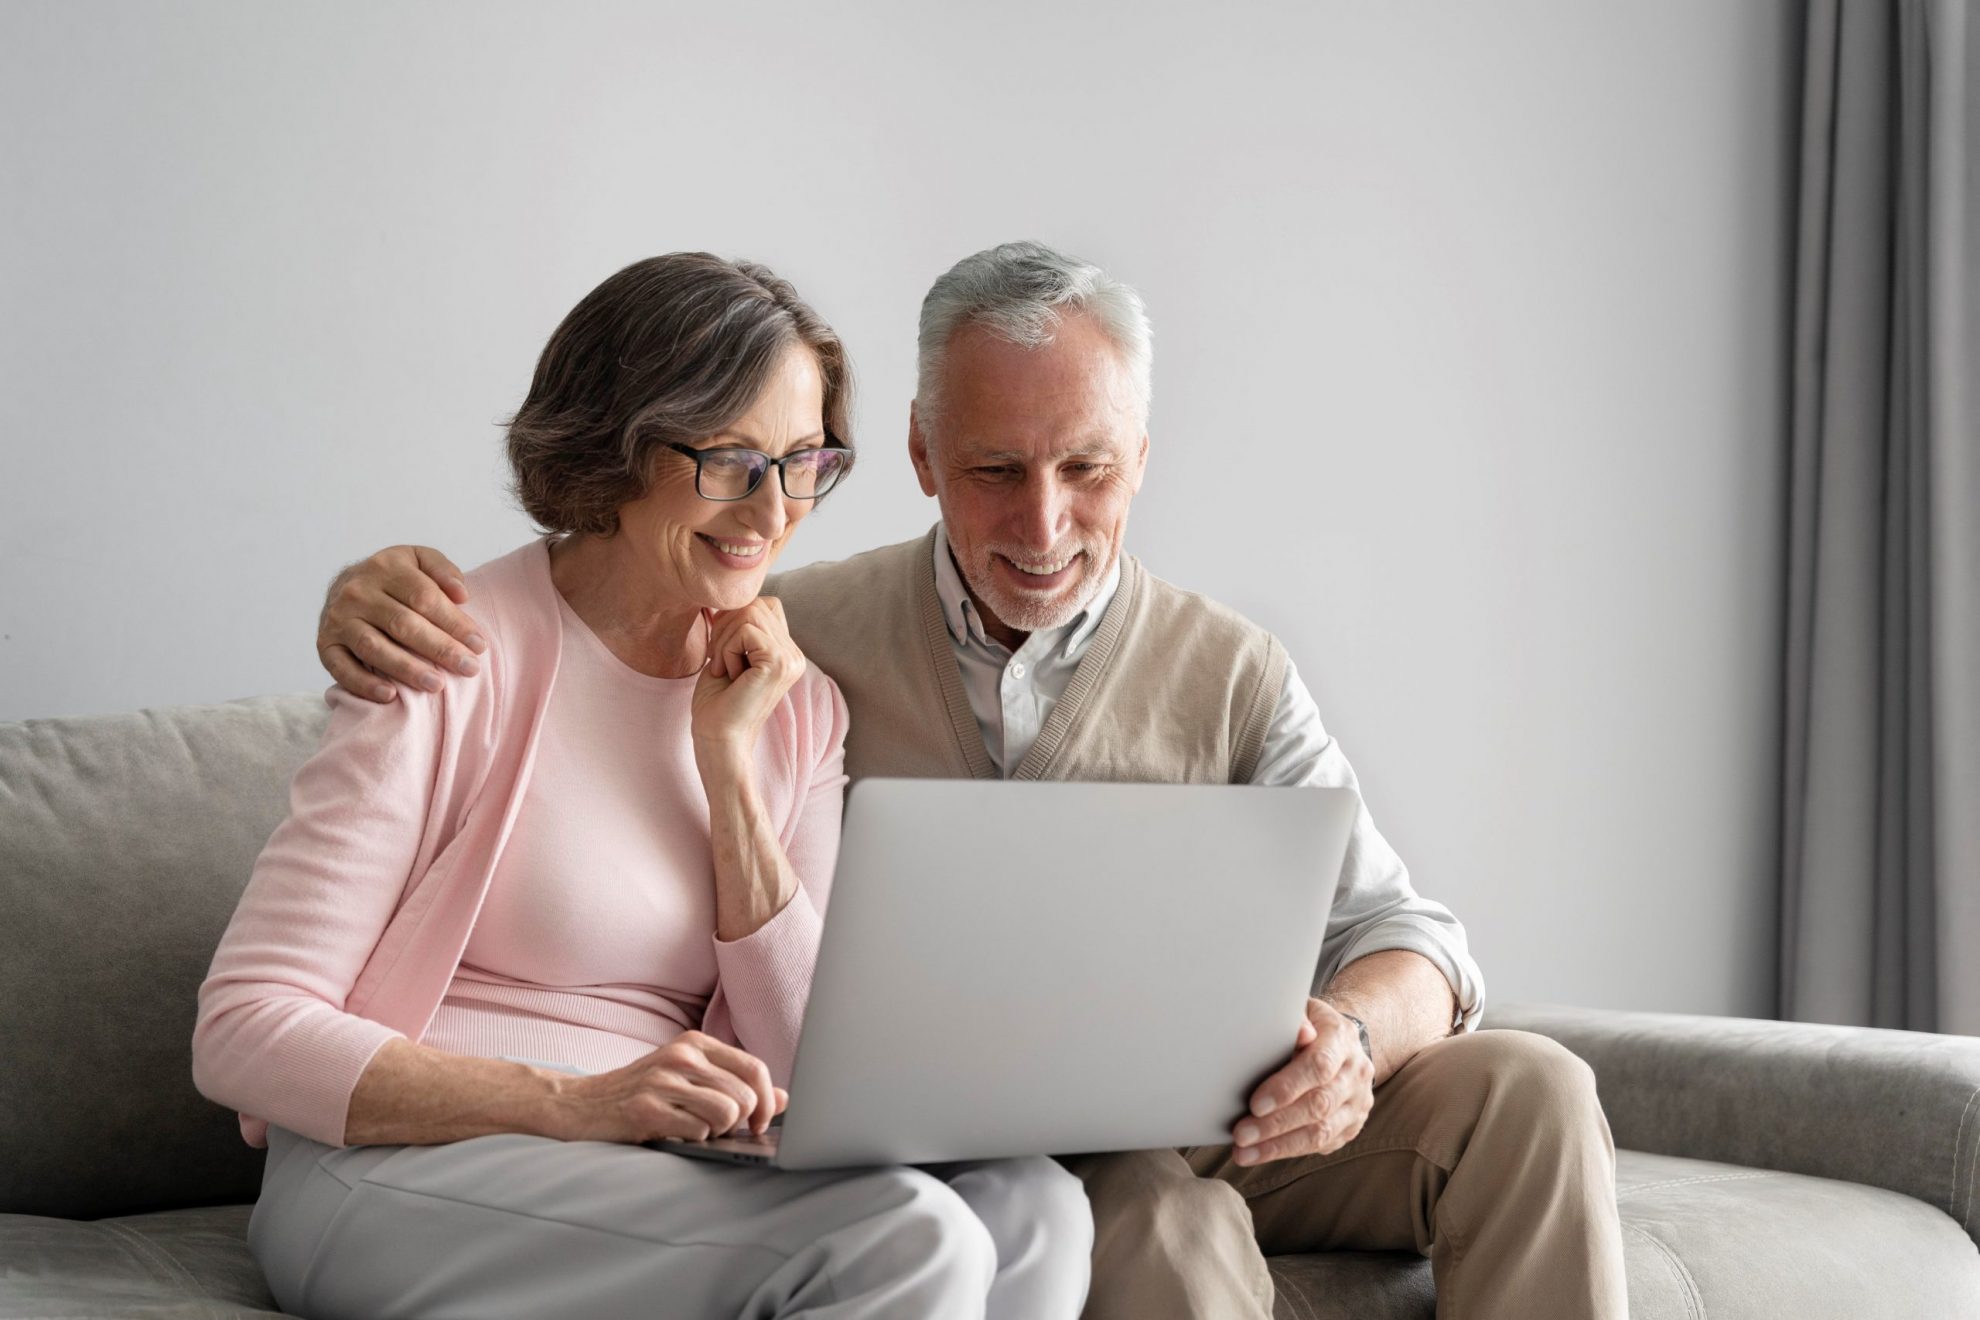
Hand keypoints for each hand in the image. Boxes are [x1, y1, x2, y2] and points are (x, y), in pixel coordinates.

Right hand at [317, 545, 486, 701]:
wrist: (344, 585)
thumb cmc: (396, 579)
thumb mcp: (419, 560)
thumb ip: (443, 570)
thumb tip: (462, 594)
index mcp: (385, 568)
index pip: (424, 597)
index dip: (454, 622)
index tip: (479, 645)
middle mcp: (358, 592)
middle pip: (403, 624)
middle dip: (440, 649)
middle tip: (469, 669)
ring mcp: (339, 619)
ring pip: (374, 647)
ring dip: (407, 669)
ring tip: (437, 685)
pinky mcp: (325, 645)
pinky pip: (342, 668)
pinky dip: (364, 684)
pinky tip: (391, 696)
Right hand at [554, 1031, 787, 1142]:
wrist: (579, 1105)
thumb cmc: (640, 1093)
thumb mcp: (688, 1078)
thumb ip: (734, 1084)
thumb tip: (784, 1098)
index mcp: (695, 1043)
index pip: (755, 1067)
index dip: (768, 1100)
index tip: (761, 1122)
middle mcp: (682, 1055)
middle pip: (746, 1095)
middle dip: (741, 1122)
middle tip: (720, 1130)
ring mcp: (663, 1080)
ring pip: (727, 1112)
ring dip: (718, 1131)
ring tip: (695, 1129)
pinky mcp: (647, 1108)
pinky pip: (698, 1131)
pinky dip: (694, 1140)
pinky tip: (675, 1134)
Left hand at [690, 597, 805, 769]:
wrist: (718, 740)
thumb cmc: (717, 703)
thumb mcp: (727, 654)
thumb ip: (737, 625)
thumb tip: (728, 595)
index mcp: (785, 652)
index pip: (763, 605)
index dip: (734, 619)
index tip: (721, 652)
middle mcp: (794, 654)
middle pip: (754, 604)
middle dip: (725, 628)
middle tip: (719, 662)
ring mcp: (790, 658)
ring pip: (748, 613)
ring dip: (724, 640)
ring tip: (725, 669)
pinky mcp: (779, 663)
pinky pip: (746, 631)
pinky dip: (727, 649)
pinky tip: (729, 674)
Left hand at [1231, 998, 1374, 1164]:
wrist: (1344, 1044)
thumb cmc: (1310, 1025)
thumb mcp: (1303, 1010)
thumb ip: (1294, 1018)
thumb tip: (1299, 1032)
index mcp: (1342, 1039)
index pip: (1318, 1067)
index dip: (1287, 1087)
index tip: (1254, 1104)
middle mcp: (1356, 1073)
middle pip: (1318, 1105)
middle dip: (1276, 1123)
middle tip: (1241, 1134)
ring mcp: (1357, 1103)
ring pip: (1321, 1132)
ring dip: (1278, 1145)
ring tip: (1243, 1152)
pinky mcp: (1351, 1126)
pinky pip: (1321, 1145)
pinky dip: (1287, 1151)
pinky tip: (1259, 1153)